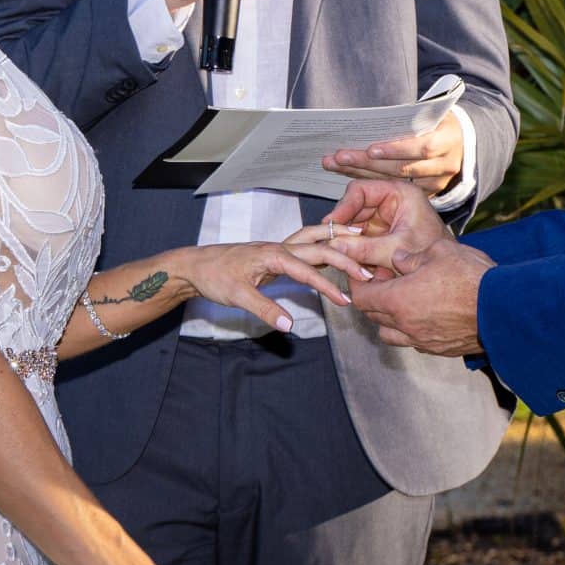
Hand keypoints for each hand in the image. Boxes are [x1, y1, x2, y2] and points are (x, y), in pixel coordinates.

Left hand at [177, 228, 359, 333]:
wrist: (196, 265)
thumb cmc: (214, 276)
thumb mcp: (236, 296)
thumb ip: (264, 309)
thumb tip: (289, 325)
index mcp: (273, 254)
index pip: (308, 270)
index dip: (328, 286)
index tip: (346, 300)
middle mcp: (279, 246)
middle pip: (319, 247)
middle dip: (345, 257)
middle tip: (368, 272)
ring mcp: (278, 248)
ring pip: (314, 239)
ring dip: (337, 240)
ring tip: (362, 241)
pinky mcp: (275, 254)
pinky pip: (306, 246)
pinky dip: (324, 246)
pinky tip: (333, 251)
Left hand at [323, 115, 464, 196]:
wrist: (462, 140)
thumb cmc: (438, 120)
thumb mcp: (431, 112)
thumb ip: (409, 118)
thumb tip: (370, 120)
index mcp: (448, 138)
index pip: (422, 147)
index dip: (396, 150)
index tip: (370, 149)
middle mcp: (445, 163)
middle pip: (403, 168)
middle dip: (368, 163)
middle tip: (338, 157)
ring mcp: (438, 181)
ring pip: (397, 181)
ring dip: (363, 174)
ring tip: (336, 165)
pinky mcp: (430, 192)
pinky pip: (397, 189)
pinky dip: (373, 183)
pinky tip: (351, 175)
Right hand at [324, 177, 449, 276]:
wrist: (449, 275)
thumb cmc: (433, 254)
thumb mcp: (396, 250)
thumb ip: (365, 248)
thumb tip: (335, 246)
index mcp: (400, 194)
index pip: (361, 190)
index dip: (343, 206)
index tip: (332, 223)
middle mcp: (391, 202)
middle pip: (355, 206)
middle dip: (342, 224)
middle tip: (328, 239)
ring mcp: (385, 218)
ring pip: (354, 223)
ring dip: (346, 237)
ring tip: (336, 251)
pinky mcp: (382, 234)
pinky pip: (360, 237)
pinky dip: (353, 247)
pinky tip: (346, 257)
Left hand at [349, 240, 493, 356]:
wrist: (502, 310)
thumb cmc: (470, 278)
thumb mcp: (438, 252)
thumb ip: (411, 256)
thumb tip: (398, 258)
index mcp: (398, 300)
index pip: (362, 298)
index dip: (358, 285)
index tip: (363, 274)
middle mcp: (405, 326)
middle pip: (373, 317)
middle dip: (373, 300)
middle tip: (383, 283)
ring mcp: (422, 341)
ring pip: (390, 335)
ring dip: (389, 320)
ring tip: (402, 302)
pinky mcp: (440, 350)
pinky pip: (414, 342)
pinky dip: (410, 331)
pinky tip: (424, 315)